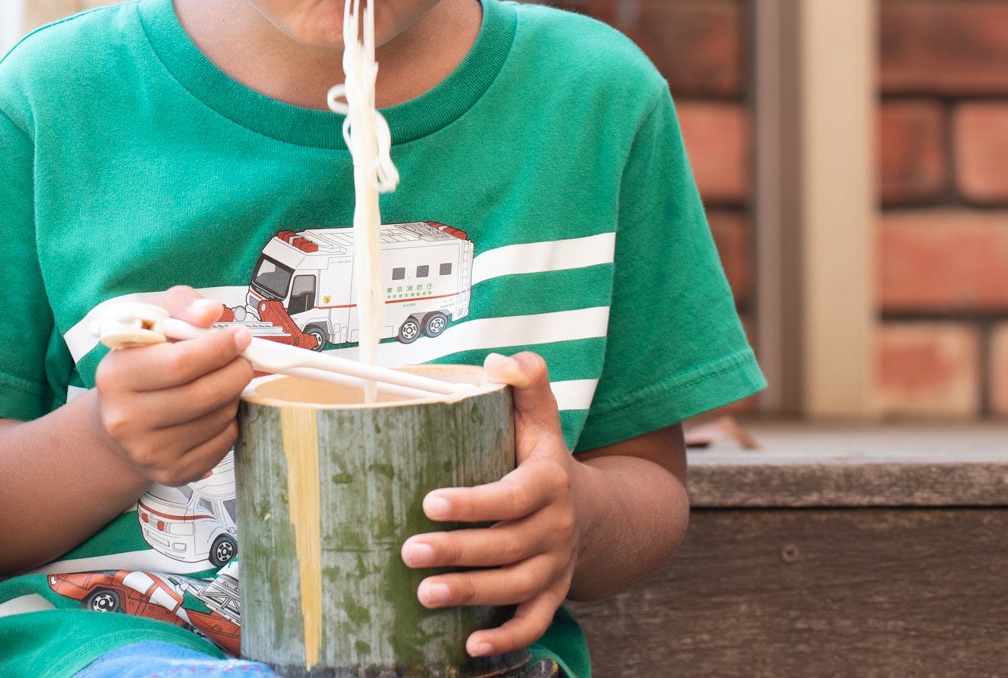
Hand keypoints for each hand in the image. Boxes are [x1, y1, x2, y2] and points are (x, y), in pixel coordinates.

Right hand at [91, 286, 252, 486]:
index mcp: (115, 376)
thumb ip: (181, 307)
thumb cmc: (141, 366)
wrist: (120, 424)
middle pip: (203, 395)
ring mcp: (149, 451)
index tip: (240, 336)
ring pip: (217, 418)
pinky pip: (222, 443)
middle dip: (236, 372)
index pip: (179, 364)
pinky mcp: (172, 473)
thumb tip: (211, 311)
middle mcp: (125, 419)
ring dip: (234, 395)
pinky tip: (217, 409)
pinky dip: (230, 422)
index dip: (218, 348)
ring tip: (225, 382)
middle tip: (244, 359)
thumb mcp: (151, 325)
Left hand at [400, 351, 579, 659]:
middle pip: (508, 546)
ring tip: (425, 594)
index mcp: (548, 484)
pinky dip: (507, 639)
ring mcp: (555, 566)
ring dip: (471, 594)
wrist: (597, 513)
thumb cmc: (545, 459)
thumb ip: (526, 383)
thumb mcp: (541, 419)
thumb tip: (500, 359)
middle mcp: (556, 529)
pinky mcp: (552, 594)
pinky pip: (535, 622)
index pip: (512, 496)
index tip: (430, 502)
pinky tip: (468, 648)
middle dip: (458, 552)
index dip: (474, 503)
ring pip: (516, 586)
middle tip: (410, 552)